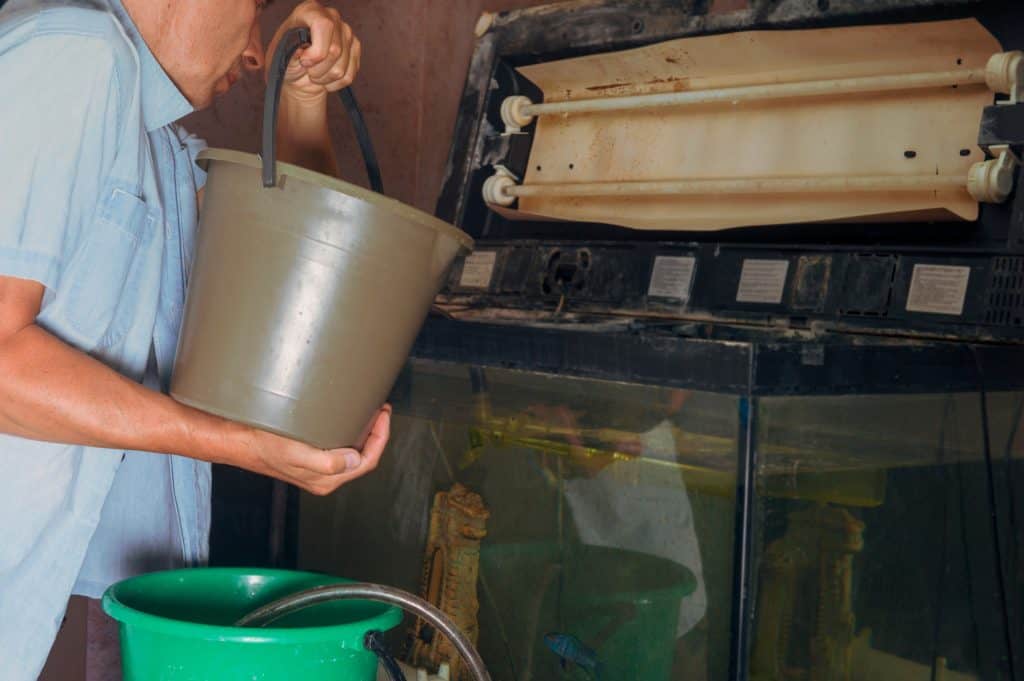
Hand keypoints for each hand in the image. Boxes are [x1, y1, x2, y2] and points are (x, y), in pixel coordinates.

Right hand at [240, 405, 389, 494]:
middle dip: (376, 433)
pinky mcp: (312, 457)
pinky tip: (348, 418)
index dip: (380, 438)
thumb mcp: (294, 452)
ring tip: (369, 411)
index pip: (366, 461)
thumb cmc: (263, 446)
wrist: (239, 441)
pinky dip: (350, 432)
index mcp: (327, 479)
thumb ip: (326, 462)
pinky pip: (340, 447)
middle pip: (363, 457)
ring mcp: (319, 468)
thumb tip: (354, 460)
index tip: (382, 415)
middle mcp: (326, 477)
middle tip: (379, 409)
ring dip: (364, 432)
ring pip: (353, 452)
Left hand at [267, 0, 360, 101]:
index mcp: (310, 11)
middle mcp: (332, 17)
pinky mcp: (355, 49)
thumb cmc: (287, 60)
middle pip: (335, 50)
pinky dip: (335, 84)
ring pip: (341, 67)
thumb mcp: (281, 54)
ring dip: (325, 78)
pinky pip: (349, 76)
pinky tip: (326, 78)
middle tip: (307, 69)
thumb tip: (300, 52)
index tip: (304, 61)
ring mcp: (346, 33)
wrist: (297, 73)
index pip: (324, 26)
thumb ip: (290, 52)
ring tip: (315, 74)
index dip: (316, 50)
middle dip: (318, 69)